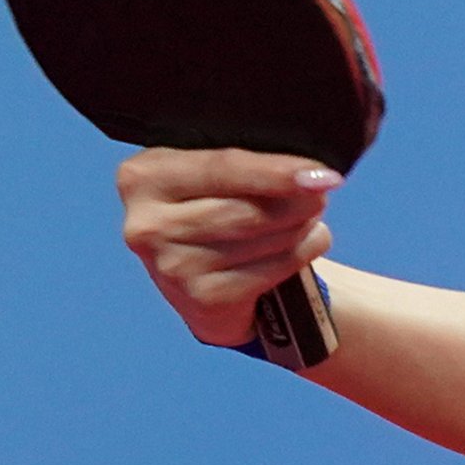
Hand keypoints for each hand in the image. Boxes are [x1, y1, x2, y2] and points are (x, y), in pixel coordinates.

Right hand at [119, 148, 339, 346]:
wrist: (209, 286)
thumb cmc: (216, 213)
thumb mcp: (212, 179)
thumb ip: (244, 164)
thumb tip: (311, 173)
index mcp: (143, 178)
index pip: (221, 167)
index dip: (276, 171)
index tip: (321, 173)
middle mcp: (146, 224)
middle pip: (245, 207)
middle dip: (295, 200)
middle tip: (320, 193)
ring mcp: (171, 267)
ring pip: (261, 237)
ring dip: (300, 225)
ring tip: (309, 217)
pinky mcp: (201, 300)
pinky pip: (270, 269)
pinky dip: (300, 254)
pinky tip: (307, 244)